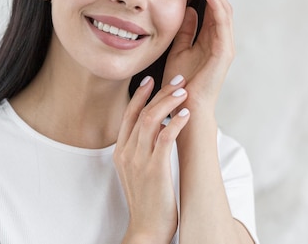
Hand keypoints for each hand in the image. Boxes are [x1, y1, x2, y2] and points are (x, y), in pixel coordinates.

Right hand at [114, 75, 190, 243]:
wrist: (147, 229)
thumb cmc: (147, 201)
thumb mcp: (136, 172)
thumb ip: (141, 150)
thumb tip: (157, 129)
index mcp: (120, 152)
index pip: (128, 115)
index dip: (139, 95)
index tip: (150, 80)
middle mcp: (126, 153)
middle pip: (141, 112)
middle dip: (160, 92)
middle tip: (177, 79)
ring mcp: (139, 161)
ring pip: (151, 119)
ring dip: (169, 102)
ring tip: (184, 92)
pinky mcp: (155, 169)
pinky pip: (165, 138)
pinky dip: (176, 122)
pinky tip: (186, 114)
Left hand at [163, 0, 234, 110]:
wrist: (185, 108)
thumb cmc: (180, 83)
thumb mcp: (178, 49)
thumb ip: (185, 30)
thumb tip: (189, 9)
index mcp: (209, 37)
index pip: (210, 5)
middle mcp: (220, 38)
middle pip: (219, 3)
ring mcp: (225, 45)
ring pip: (222, 9)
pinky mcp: (224, 52)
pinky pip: (222, 24)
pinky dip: (217, 6)